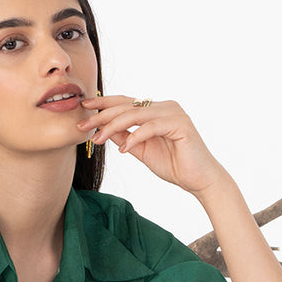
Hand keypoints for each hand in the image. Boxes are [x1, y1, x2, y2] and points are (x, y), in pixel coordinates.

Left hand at [79, 95, 229, 196]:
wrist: (199, 179)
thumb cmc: (174, 165)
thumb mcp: (141, 150)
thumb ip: (125, 137)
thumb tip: (104, 129)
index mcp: (155, 110)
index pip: (125, 102)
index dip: (104, 104)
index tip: (84, 107)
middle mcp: (164, 106)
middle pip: (127, 106)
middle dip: (102, 116)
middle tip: (83, 125)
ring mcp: (173, 113)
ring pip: (136, 114)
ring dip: (113, 126)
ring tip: (98, 139)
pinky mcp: (180, 124)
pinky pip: (151, 127)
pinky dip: (135, 138)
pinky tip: (123, 150)